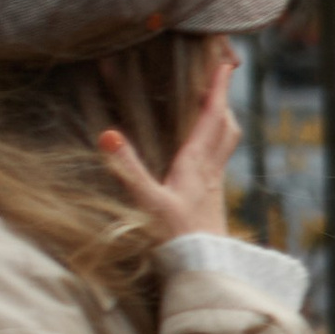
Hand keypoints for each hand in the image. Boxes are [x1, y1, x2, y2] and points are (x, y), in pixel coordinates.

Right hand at [97, 44, 240, 243]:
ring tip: (212, 105)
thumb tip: (108, 134)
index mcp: (197, 163)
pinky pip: (218, 159)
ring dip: (222, 120)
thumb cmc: (177, 238)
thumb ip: (128, 169)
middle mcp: (211, 170)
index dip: (217, 89)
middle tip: (218, 77)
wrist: (204, 269)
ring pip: (226, 142)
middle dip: (222, 99)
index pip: (212, 117)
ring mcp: (214, 184)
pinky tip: (201, 149)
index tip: (224, 64)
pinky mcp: (211, 197)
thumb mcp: (147, 201)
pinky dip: (214, 142)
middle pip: (225, 126)